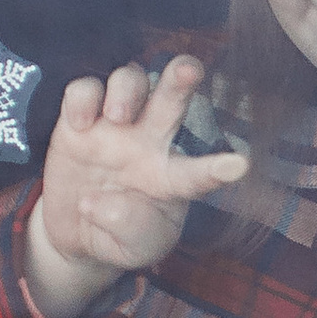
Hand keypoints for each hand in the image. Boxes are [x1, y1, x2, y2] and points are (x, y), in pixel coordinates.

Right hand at [24, 53, 247, 317]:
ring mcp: (113, 125)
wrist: (76, 232)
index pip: (198, 171)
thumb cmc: (120, 234)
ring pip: (129, 79)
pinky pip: (82, 90)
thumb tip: (103, 202)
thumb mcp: (136, 248)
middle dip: (182, 78)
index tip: (240, 167)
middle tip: (188, 69)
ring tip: (118, 117)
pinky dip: (82, 98)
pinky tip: (79, 124)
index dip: (216, 168)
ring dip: (126, 88)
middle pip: (171, 97)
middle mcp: (149, 140)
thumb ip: (131, 228)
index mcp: (172, 176)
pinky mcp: (76, 122)